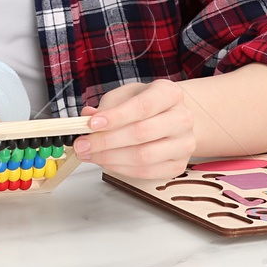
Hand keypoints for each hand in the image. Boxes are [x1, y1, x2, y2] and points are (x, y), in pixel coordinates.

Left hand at [75, 79, 195, 178]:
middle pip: (142, 133)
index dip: (115, 117)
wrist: (171, 119)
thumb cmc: (145, 104)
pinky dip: (121, 169)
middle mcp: (182, 118)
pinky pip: (146, 172)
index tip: (91, 124)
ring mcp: (184, 144)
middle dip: (106, 141)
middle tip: (82, 144)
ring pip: (144, 156)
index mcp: (169, 94)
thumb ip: (107, 106)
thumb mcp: (126, 96)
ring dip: (110, 158)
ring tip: (89, 154)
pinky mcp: (179, 165)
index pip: (142, 106)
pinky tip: (105, 162)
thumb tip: (87, 116)